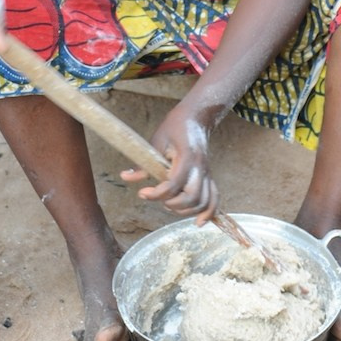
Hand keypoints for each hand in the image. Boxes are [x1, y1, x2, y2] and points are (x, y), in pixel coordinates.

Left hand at [121, 100, 217, 224]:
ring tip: (169, 206)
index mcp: (186, 156)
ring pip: (203, 201)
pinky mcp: (208, 177)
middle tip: (157, 198)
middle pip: (192, 197)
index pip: (174, 183)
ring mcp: (206, 173)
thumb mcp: (155, 141)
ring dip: (186, 211)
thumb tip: (125, 177)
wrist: (195, 118)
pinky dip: (209, 213)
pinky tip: (199, 223)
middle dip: (172, 204)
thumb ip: (144, 163)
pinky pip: (214, 198)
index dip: (157, 193)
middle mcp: (200, 167)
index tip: (143, 193)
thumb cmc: (174, 127)